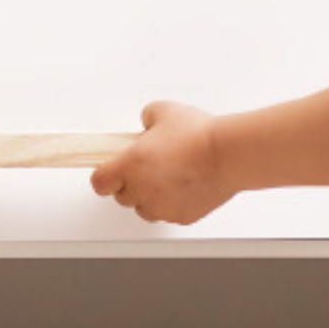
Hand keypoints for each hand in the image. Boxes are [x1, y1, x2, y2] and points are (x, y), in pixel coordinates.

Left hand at [89, 101, 233, 224]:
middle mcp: (142, 191)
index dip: (105, 176)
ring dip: (149, 197)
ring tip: (167, 178)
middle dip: (130, 184)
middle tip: (146, 168)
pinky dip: (173, 204)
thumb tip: (147, 123)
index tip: (110, 171)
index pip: (99, 183)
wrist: (229, 154)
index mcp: (130, 165)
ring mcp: (162, 207)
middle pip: (122, 197)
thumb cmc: (199, 135)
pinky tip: (185, 186)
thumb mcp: (164, 110)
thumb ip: (147, 117)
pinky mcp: (182, 216)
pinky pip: (169, 214)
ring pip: (145, 209)